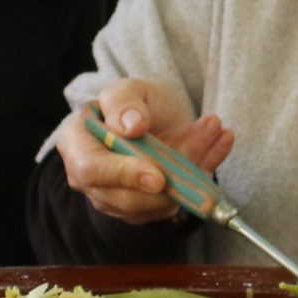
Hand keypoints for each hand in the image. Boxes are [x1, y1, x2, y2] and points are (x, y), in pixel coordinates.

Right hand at [54, 78, 234, 225]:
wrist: (157, 118)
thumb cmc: (135, 104)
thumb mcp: (129, 89)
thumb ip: (123, 101)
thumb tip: (130, 127)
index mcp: (77, 145)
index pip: (92, 170)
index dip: (124, 175)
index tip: (157, 176)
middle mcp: (93, 180)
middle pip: (127, 198)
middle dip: (170, 177)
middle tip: (202, 140)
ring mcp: (121, 199)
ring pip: (159, 203)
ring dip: (195, 168)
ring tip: (217, 131)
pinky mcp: (151, 208)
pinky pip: (180, 202)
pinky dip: (206, 174)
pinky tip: (220, 142)